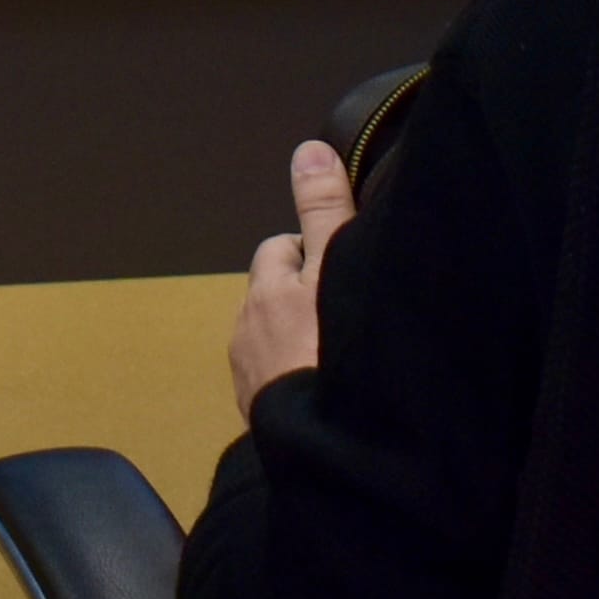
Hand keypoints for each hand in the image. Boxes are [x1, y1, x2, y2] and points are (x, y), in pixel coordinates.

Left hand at [229, 137, 356, 415]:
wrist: (332, 448)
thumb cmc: (336, 352)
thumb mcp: (338, 269)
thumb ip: (326, 212)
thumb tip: (308, 150)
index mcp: (267, 292)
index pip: (283, 249)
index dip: (316, 251)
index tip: (346, 265)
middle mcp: (249, 332)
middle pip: (274, 296)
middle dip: (304, 297)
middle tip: (349, 311)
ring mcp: (253, 380)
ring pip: (275, 342)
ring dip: (301, 341)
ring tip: (344, 355)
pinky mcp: (264, 420)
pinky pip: (281, 384)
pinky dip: (300, 379)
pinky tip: (333, 391)